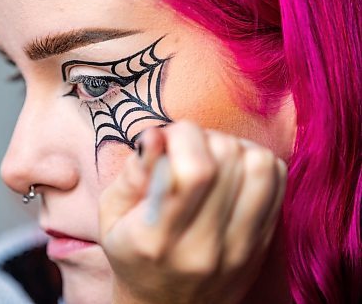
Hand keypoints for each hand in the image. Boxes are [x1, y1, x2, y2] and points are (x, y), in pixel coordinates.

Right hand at [99, 121, 286, 303]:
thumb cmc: (133, 254)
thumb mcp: (111, 215)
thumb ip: (131, 174)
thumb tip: (157, 134)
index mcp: (157, 239)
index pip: (195, 171)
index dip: (185, 136)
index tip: (168, 139)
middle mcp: (205, 247)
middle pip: (229, 160)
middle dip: (205, 137)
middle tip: (186, 148)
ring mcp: (240, 248)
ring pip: (260, 166)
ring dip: (234, 147)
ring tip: (211, 157)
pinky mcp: (262, 245)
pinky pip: (278, 182)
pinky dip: (256, 162)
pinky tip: (232, 170)